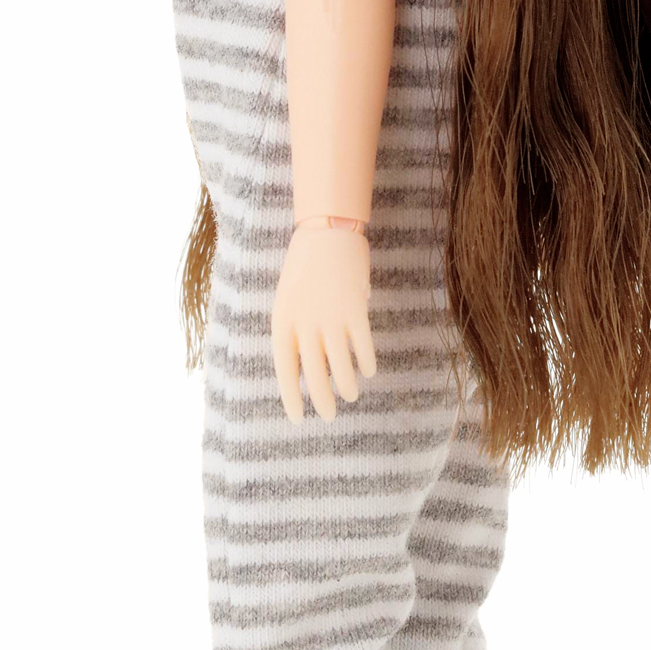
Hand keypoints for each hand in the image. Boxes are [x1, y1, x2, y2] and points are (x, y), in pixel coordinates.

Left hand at [272, 222, 378, 421]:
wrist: (326, 231)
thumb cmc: (305, 264)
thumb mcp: (288, 298)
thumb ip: (298, 329)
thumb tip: (316, 357)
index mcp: (282, 320)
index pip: (285, 369)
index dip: (291, 396)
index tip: (299, 418)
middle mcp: (304, 322)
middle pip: (314, 373)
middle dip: (322, 399)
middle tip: (329, 416)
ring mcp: (330, 316)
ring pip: (341, 364)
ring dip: (347, 385)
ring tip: (350, 395)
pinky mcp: (354, 308)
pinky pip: (362, 345)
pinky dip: (366, 361)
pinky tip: (368, 371)